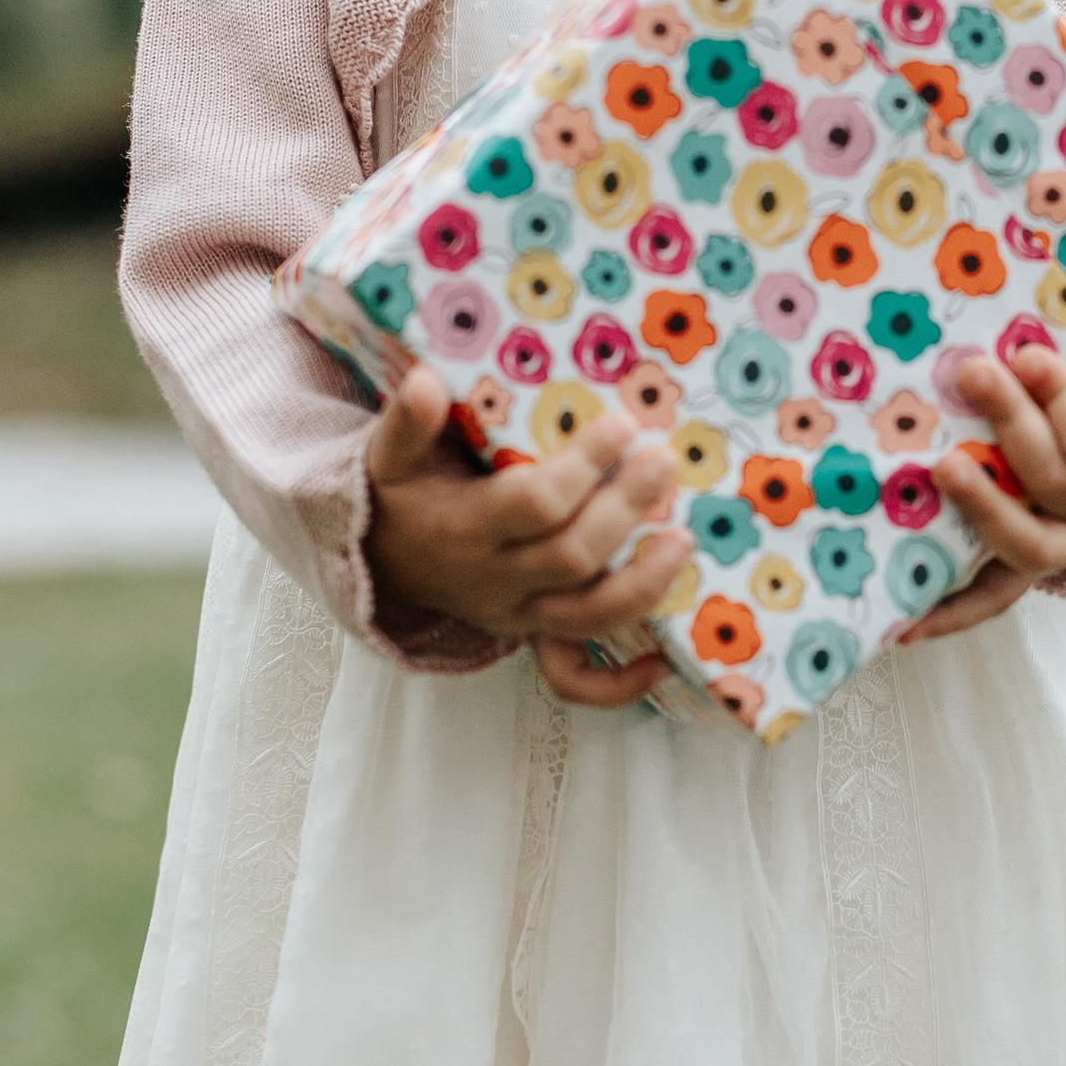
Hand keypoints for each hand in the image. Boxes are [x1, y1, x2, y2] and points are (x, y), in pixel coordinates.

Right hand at [363, 367, 690, 710]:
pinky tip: (658, 661)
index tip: (621, 423)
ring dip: (643, 584)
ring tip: (684, 540)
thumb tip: (424, 381)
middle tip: (663, 461)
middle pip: (572, 557)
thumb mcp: (388, 456)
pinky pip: (572, 676)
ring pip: (587, 616)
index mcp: (465, 528)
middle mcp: (496, 580)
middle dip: (624, 510)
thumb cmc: (401, 496)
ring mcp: (519, 614)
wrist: (381, 561)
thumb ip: (405, 423)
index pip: (534, 504)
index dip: (583, 466)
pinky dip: (617, 684)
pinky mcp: (534, 635)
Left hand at [907, 326, 1065, 646]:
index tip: (1027, 355)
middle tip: (974, 374)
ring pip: (1030, 546)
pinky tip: (905, 624)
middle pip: (1056, 481)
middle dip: (1013, 425)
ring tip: (944, 467)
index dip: (1061, 401)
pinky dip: (953, 612)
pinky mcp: (1030, 564)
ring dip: (984, 508)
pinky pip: (995, 596)